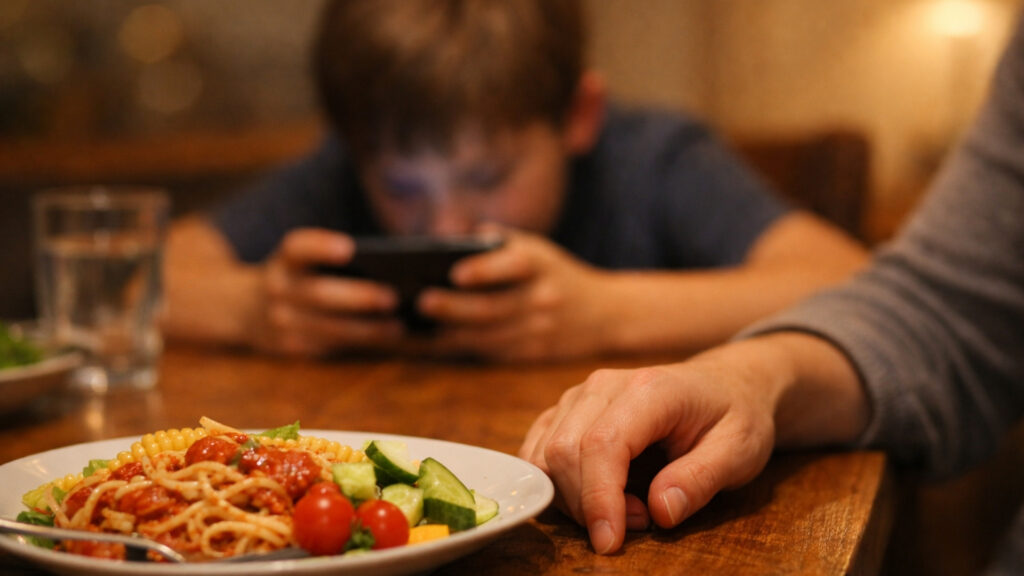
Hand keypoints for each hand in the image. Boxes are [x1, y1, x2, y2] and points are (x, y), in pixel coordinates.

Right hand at [251, 228, 403, 356]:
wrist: (244, 309)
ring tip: (397, 326)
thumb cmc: (296, 277)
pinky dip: (360, 343)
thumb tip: (393, 267)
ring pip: (329, 328)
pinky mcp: (291, 347)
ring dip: (367, 329)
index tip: (349, 248)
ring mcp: (281, 322)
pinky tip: (384, 337)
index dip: (321, 246)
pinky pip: (330, 346)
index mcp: (284, 260)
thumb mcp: (301, 261)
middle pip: (319, 294)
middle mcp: (277, 289)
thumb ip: (335, 260)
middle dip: (358, 297)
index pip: (298, 248)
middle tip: (393, 298)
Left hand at [415, 226, 614, 360]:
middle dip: (455, 307)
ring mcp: (538, 330)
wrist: (606, 314)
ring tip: (413, 327)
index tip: (456, 272)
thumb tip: (445, 241)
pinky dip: (460, 349)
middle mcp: (542, 298)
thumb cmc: (555, 273)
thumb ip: (495, 240)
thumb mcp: (536, 248)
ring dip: (449, 333)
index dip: (486, 270)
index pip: (514, 265)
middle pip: (493, 307)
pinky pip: (490, 353)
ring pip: (487, 336)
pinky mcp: (532, 355)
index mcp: (541, 265)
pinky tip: (430, 343)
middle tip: (422, 302)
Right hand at [518, 341, 780, 553]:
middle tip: (641, 522)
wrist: (723, 385)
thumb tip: (660, 510)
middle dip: (588, 505)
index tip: (610, 542)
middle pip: (564, 451)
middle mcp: (604, 385)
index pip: (603, 444)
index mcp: (650, 389)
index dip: (598, 498)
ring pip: (545, 454)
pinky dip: (557, 485)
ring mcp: (580, 395)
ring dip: (573, 498)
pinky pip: (538, 451)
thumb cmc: (733, 416)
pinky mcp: (567, 409)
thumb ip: (701, 478)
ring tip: (626, 506)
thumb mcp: (739, 450)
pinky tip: (599, 495)